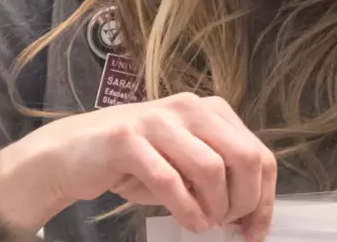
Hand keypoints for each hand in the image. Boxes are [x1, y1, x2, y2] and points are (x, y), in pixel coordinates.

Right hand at [0, 93, 276, 240]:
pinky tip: (189, 223)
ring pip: (211, 168)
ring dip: (214, 207)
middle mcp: (187, 107)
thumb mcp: (184, 163)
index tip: (255, 229)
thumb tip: (252, 214)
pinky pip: (169, 179)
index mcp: (208, 110)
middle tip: (228, 226)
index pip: (258, 153)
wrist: (72, 153)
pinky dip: (186, 208)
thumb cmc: (133, 162)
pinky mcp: (126, 139)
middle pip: (244, 158)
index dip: (264, 197)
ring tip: (204, 223)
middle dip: (244, 202)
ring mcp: (156, 120)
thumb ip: (218, 176)